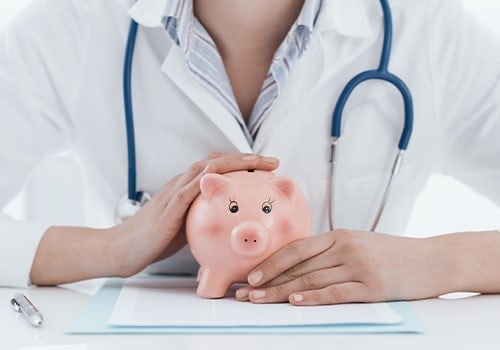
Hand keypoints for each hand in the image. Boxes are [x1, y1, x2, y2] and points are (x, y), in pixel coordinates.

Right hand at [109, 152, 278, 276]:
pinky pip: (186, 191)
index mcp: (187, 188)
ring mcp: (173, 195)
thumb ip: (203, 218)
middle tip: (272, 161)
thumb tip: (228, 223)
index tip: (267, 166)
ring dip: (231, 162)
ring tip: (256, 161)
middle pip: (216, 162)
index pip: (217, 167)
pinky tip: (219, 174)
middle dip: (245, 158)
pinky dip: (203, 180)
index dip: (241, 163)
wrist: (122, 249)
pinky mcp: (167, 210)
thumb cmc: (154, 239)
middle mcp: (181, 185)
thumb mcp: (186, 225)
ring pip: (203, 169)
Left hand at [235, 229, 449, 304]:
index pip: (296, 248)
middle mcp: (345, 247)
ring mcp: (359, 265)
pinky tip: (295, 301)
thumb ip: (332, 252)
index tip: (251, 275)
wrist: (433, 259)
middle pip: (298, 265)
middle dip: (267, 280)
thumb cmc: (393, 254)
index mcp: (339, 236)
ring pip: (311, 279)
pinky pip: (336, 291)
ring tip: (259, 300)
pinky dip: (313, 297)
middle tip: (245, 292)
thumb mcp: (360, 244)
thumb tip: (299, 266)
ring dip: (280, 292)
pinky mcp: (373, 285)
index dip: (270, 262)